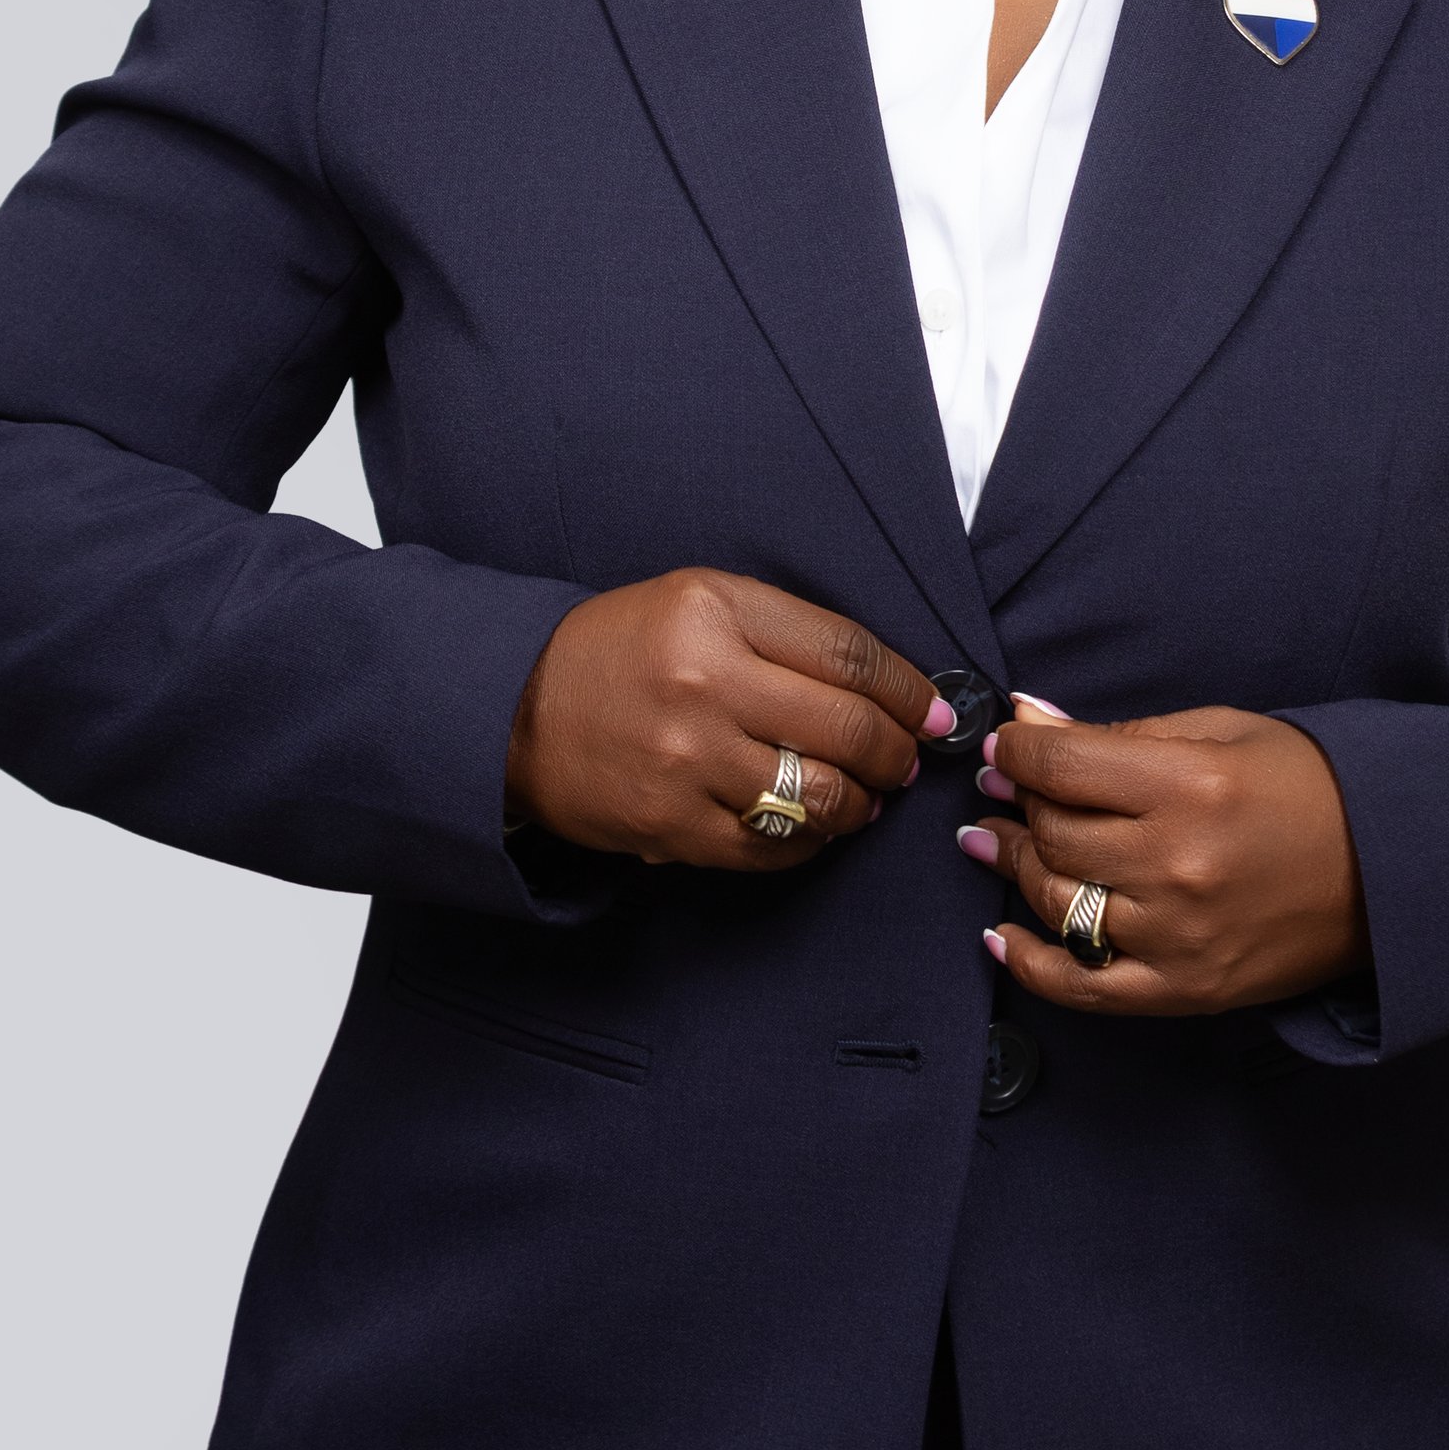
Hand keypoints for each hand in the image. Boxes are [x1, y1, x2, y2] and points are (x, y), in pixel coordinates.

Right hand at [506, 569, 947, 868]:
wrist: (515, 708)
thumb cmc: (620, 650)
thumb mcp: (697, 601)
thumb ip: (786, 632)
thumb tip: (887, 687)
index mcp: (716, 611)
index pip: (848, 655)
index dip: (908, 690)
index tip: (933, 712)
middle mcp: (705, 682)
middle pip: (846, 727)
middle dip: (895, 752)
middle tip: (905, 760)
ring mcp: (687, 759)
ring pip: (817, 796)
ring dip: (858, 804)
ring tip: (861, 799)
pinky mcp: (670, 824)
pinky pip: (771, 848)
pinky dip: (806, 844)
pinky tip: (810, 829)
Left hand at [962, 701, 1367, 1015]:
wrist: (1389, 872)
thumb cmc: (1309, 789)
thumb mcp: (1224, 731)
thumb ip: (1122, 733)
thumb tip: (1032, 722)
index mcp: (1191, 786)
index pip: (1063, 766)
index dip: (1018, 749)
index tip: (1007, 743)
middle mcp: (1178, 865)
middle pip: (1055, 833)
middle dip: (1017, 802)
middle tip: (1005, 788)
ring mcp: (1178, 936)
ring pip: (1058, 902)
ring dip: (1015, 865)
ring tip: (999, 840)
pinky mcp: (1186, 990)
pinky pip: (1082, 986)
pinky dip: (1030, 963)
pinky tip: (1001, 934)